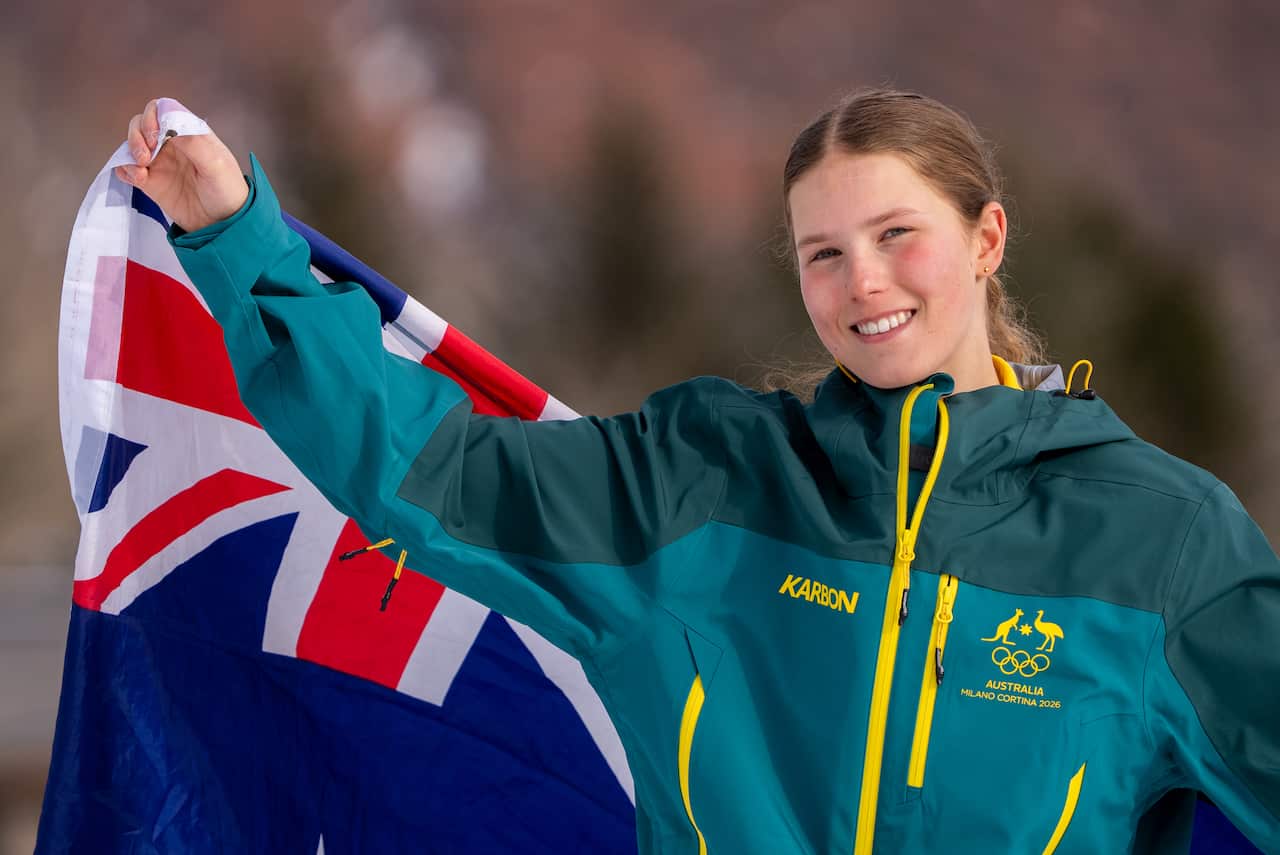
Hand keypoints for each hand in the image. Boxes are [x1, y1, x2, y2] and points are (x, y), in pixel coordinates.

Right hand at [114, 99, 248, 232]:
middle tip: (146, 156)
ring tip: (142, 169)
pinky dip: (125, 169)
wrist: (222, 225)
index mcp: (191, 133)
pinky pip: (127, 168)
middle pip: (142, 123)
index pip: (164, 109)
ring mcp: (159, 161)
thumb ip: (194, 143)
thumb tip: (170, 122)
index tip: (156, 135)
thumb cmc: (227, 192)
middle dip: (137, 135)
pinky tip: (137, 179)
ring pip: (131, 143)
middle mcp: (173, 144)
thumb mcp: (216, 165)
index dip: (154, 116)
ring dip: (129, 152)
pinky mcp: (150, 181)